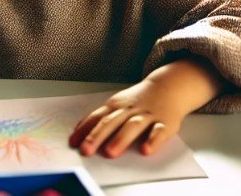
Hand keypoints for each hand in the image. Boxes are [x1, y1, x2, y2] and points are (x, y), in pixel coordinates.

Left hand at [69, 58, 223, 157]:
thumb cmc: (137, 100)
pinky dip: (152, 141)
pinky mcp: (165, 123)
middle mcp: (129, 109)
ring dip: (120, 139)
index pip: (97, 117)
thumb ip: (99, 117)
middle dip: (97, 136)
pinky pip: (159, 132)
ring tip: (109, 152)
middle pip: (111, 122)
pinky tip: (145, 150)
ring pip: (132, 126)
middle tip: (86, 151)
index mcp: (116, 105)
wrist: (167, 86)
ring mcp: (147, 115)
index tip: (73, 143)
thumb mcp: (117, 104)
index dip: (84, 130)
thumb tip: (78, 131)